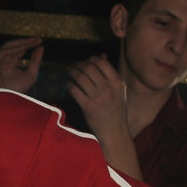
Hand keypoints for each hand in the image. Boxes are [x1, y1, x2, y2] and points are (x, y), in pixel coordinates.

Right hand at [0, 37, 42, 93]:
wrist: (5, 100)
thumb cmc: (17, 91)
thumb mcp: (30, 75)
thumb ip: (35, 61)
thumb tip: (41, 47)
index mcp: (11, 63)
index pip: (20, 50)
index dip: (29, 44)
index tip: (40, 41)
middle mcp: (3, 60)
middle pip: (14, 46)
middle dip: (26, 42)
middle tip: (38, 39)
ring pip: (8, 46)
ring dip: (21, 43)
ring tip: (32, 42)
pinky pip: (2, 52)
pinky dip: (13, 49)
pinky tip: (23, 48)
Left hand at [67, 54, 141, 179]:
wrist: (115, 131)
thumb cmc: (116, 110)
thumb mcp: (118, 90)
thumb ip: (110, 73)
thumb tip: (101, 55)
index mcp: (117, 82)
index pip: (100, 62)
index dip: (89, 59)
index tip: (83, 62)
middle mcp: (108, 88)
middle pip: (88, 68)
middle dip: (77, 65)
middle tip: (71, 67)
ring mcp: (98, 97)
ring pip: (80, 77)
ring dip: (71, 73)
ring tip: (68, 73)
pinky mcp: (88, 107)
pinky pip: (74, 90)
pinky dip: (69, 85)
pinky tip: (68, 85)